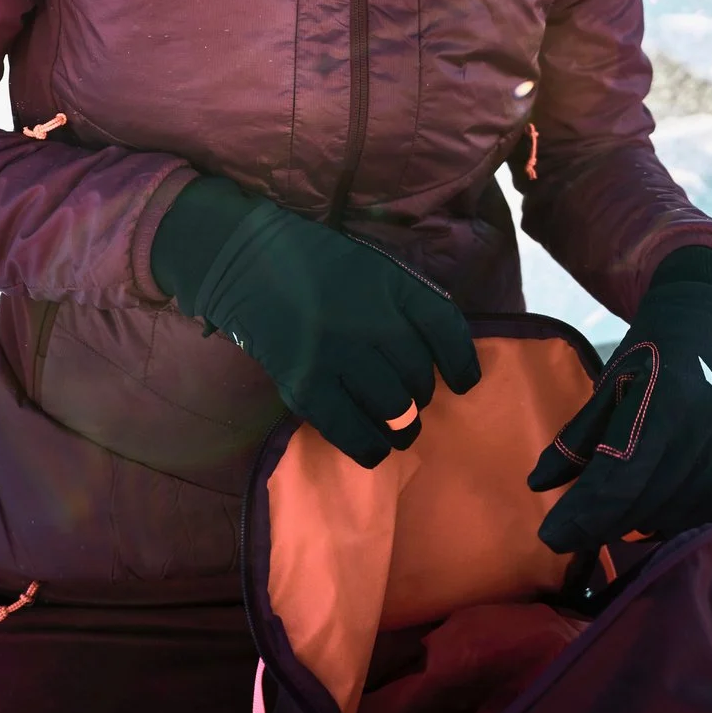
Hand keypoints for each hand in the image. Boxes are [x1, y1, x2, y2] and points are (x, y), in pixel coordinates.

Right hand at [151, 175, 480, 466]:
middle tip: (414, 401)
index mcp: (391, 283)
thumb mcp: (372, 266)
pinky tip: (376, 449)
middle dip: (421, 394)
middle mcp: (370, 318)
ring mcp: (337, 352)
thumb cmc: (315, 263)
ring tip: (401, 429)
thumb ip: (404, 302)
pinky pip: (347, 427)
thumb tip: (435, 355)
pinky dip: (368, 445)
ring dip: (402, 424)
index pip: (444, 327)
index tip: (465, 382)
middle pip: (417, 373)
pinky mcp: (303, 382)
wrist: (246, 262)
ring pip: (390, 406)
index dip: (462, 361)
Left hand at [528, 248, 711, 550]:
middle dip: (599, 525)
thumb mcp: (610, 383)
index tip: (551, 536)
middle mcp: (703, 431)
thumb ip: (576, 437)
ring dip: (634, 523)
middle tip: (570, 532)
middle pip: (644, 503)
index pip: (619, 479)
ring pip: (674, 513)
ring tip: (607, 517)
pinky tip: (649, 508)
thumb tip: (538, 485)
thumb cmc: (654, 349)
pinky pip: (704, 509)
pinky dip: (671, 516)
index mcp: (665, 404)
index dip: (583, 514)